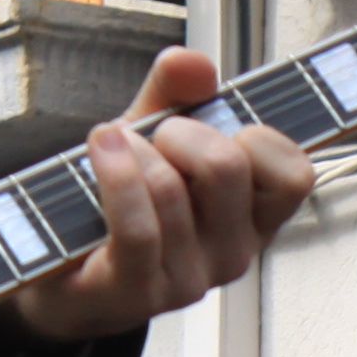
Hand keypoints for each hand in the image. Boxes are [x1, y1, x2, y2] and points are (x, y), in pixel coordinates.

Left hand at [7, 46, 314, 347]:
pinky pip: (137, 226)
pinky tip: (101, 148)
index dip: (256, 133)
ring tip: (112, 148)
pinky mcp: (136, 293)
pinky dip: (115, 173)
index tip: (216, 128)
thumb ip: (177, 93)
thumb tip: (192, 63)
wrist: (62, 268)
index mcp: (254, 217)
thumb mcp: (153, 135)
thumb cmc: (120, 201)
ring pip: (172, 188)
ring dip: (132, 150)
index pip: (295, 173)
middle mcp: (233, 253)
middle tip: (156, 139)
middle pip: (229, 166)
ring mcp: (188, 279)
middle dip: (181, 130)